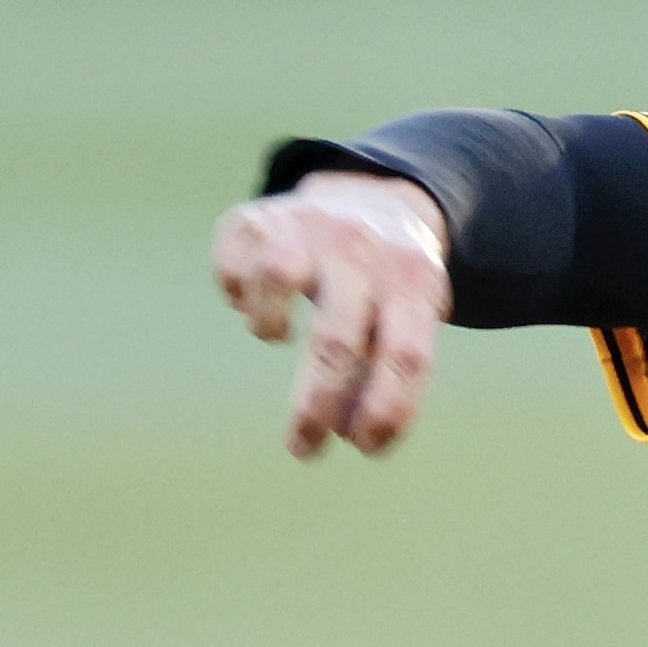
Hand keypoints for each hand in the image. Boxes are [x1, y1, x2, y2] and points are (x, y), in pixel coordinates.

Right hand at [211, 171, 451, 457]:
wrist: (371, 199)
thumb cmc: (389, 286)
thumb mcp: (409, 321)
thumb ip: (385, 377)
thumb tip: (347, 435)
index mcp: (414, 278)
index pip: (406, 354)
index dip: (388, 409)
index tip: (365, 447)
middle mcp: (361, 246)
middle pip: (338, 337)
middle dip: (318, 404)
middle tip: (304, 447)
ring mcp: (307, 225)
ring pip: (278, 277)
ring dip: (268, 325)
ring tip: (276, 334)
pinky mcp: (256, 219)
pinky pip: (233, 270)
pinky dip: (238, 296)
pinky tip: (255, 298)